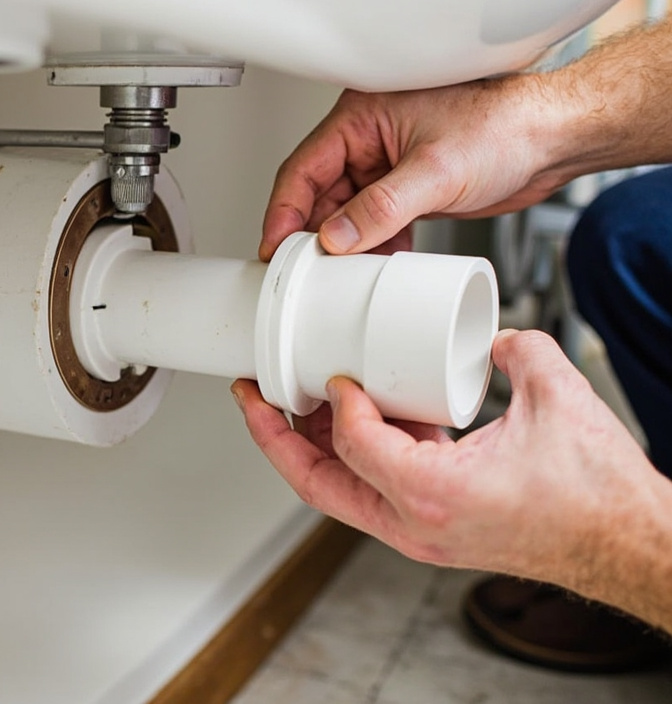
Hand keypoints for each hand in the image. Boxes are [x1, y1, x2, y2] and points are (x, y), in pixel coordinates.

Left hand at [231, 330, 656, 593]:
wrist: (628, 547)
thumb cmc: (598, 496)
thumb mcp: (553, 395)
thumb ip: (513, 348)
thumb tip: (485, 334)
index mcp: (432, 494)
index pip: (351, 444)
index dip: (334, 402)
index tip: (338, 373)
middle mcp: (414, 524)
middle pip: (316, 482)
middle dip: (274, 437)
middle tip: (251, 395)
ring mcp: (419, 533)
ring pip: (339, 492)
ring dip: (310, 447)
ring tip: (289, 403)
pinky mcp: (430, 529)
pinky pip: (372, 493)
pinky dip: (353, 457)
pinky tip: (357, 419)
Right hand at [260, 78, 579, 260]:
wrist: (555, 140)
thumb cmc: (506, 126)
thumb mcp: (436, 170)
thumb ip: (381, 207)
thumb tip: (338, 238)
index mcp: (362, 118)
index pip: (304, 168)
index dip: (285, 211)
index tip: (275, 247)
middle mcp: (370, 141)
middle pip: (320, 195)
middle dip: (312, 235)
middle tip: (303, 271)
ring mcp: (388, 168)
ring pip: (346, 214)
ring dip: (344, 246)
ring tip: (337, 277)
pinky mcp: (408, 191)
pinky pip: (375, 224)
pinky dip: (373, 248)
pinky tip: (374, 269)